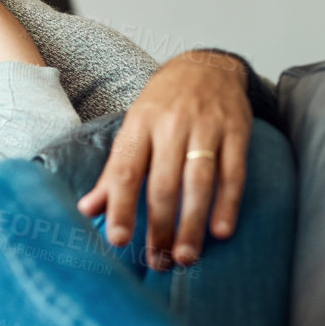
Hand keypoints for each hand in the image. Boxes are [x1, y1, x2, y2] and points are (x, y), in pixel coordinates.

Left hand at [77, 52, 253, 269]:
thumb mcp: (133, 129)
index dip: (120, 206)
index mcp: (139, 126)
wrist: (206, 64)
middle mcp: (171, 125)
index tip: (119, 240)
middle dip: (160, 227)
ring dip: (192, 223)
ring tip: (186, 256)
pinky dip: (228, 203)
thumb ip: (114, 172)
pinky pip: (233, 172)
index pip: (126, 171)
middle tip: (159, 261)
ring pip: (198, 181)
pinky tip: (221, 231)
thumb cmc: (164, 105)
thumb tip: (88, 210)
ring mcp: (206, 127)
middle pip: (163, 183)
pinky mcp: (236, 131)